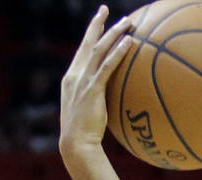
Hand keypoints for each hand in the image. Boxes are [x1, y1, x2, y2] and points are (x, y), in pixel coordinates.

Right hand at [59, 5, 133, 153]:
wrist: (76, 143)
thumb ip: (96, 97)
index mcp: (72, 78)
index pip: (82, 50)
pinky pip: (107, 66)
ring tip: (127, 22)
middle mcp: (75, 75)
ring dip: (113, 34)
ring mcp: (82, 81)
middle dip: (98, 24)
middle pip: (88, 43)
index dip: (90, 33)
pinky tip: (129, 42)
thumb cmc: (84, 132)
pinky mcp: (92, 89)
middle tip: (106, 9)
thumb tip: (113, 94)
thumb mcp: (88, 109)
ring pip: (98, 50)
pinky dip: (118, 52)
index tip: (99, 19)